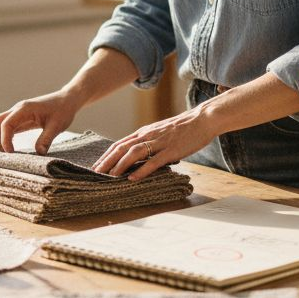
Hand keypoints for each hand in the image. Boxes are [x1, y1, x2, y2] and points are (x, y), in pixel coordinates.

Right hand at [0, 90, 79, 153]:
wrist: (67, 100)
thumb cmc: (63, 110)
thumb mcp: (57, 126)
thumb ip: (46, 139)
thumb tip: (39, 153)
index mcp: (25, 109)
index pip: (6, 124)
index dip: (5, 140)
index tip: (11, 153)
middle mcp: (18, 109)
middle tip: (3, 155)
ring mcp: (18, 113)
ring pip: (0, 124)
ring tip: (6, 154)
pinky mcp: (21, 118)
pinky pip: (8, 127)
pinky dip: (5, 137)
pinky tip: (11, 148)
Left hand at [93, 105, 217, 180]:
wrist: (203, 119)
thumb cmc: (184, 128)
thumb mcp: (161, 132)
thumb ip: (149, 142)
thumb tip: (139, 156)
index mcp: (145, 131)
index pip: (119, 143)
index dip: (106, 155)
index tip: (96, 166)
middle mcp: (148, 135)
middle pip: (122, 148)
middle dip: (107, 161)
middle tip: (95, 173)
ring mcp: (160, 142)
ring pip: (134, 153)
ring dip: (119, 165)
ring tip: (109, 177)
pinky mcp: (171, 150)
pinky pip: (153, 161)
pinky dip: (141, 170)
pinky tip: (132, 178)